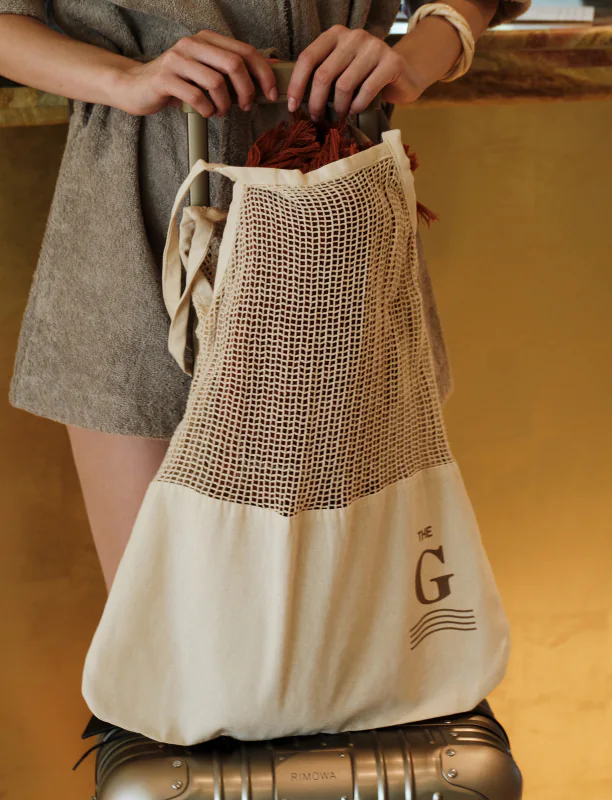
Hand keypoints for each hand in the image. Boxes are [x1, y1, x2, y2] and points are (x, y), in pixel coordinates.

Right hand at [112, 30, 277, 116]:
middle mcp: (192, 44)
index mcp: (206, 39)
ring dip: (225, 104)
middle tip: (246, 107)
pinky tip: (206, 113)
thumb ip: (230, 71)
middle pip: (234, 64)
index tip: (271, 94)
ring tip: (221, 112)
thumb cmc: (177, 83)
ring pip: (216, 82)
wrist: (136, 87)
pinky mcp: (165, 78)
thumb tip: (268, 73)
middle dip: (247, 90)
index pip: (245, 51)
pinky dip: (207, 110)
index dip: (264, 73)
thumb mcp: (205, 73)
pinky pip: (197, 96)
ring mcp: (177, 59)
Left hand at [286, 23, 463, 119]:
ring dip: (338, 108)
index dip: (297, 85)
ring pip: (344, 85)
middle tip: (316, 118)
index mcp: (335, 35)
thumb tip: (295, 100)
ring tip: (339, 117)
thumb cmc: (366, 76)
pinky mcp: (391, 62)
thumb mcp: (341, 69)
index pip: (308, 58)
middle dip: (316, 102)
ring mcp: (374, 47)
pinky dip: (358, 106)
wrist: (405, 74)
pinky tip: (356, 111)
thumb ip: (322, 75)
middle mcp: (353, 36)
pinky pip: (367, 90)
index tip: (293, 107)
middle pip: (324, 74)